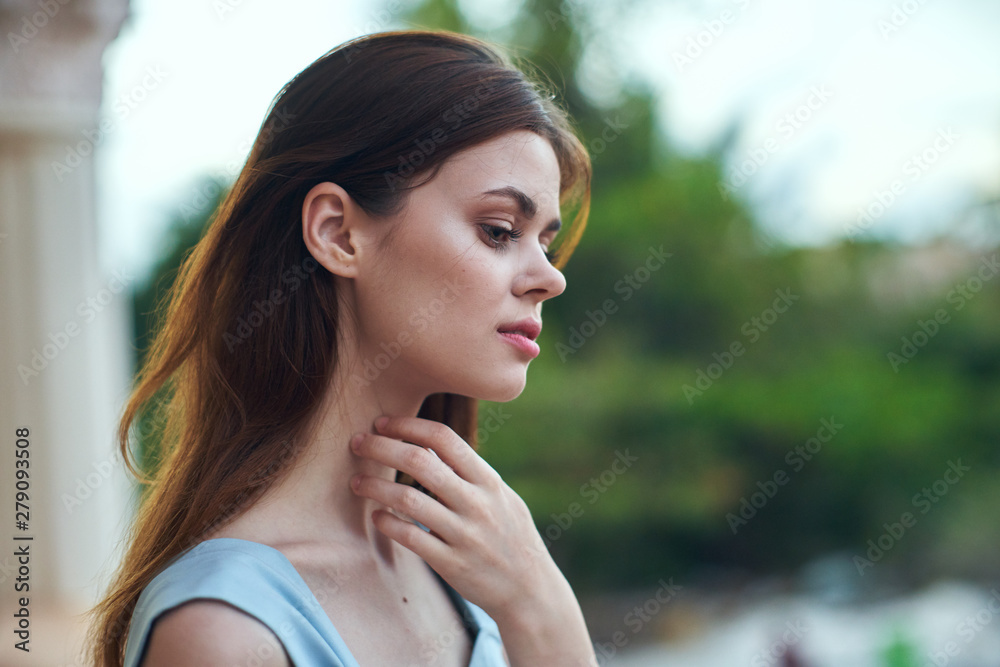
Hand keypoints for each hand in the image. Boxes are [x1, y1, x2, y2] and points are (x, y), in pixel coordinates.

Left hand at [348, 415, 556, 618]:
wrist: (530, 590)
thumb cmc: (511, 536)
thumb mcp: (502, 497)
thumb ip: (470, 473)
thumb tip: (429, 444)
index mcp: (488, 480)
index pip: (444, 438)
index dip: (409, 425)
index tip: (383, 423)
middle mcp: (477, 502)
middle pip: (421, 461)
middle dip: (382, 447)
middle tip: (357, 443)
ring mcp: (464, 534)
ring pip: (408, 499)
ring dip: (375, 486)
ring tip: (357, 482)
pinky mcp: (451, 563)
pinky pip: (410, 537)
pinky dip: (387, 523)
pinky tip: (377, 516)